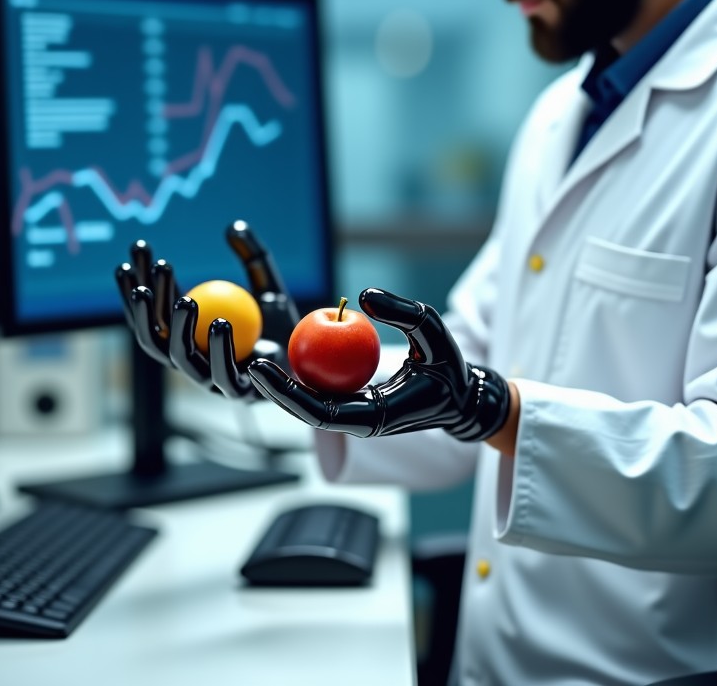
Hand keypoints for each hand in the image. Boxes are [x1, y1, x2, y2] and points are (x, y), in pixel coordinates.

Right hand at [114, 220, 298, 400]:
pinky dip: (218, 349)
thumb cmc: (280, 322)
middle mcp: (189, 357)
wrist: (310, 358)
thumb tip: (234, 227)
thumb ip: (252, 258)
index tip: (140, 246)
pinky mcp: (234, 391)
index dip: (141, 276)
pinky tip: (220, 324)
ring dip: (178, 328)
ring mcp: (208, 377)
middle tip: (156, 270)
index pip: (154, 304)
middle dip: (146, 303)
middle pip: (154, 332)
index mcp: (186, 332)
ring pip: (179, 357)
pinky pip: (221, 372)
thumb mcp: (267, 284)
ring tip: (186, 301)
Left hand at [247, 287, 509, 440]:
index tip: (263, 372)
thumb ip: (400, 311)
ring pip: (314, 405)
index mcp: (377, 417)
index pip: (321, 413)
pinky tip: (290, 353)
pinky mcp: (361, 405)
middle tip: (252, 366)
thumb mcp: (431, 328)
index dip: (287, 395)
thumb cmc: (450, 365)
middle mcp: (362, 421)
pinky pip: (328, 392)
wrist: (464, 397)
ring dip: (287, 387)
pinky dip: (309, 376)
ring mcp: (360, 416)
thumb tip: (363, 294)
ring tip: (260, 362)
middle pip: (308, 413)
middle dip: (276, 394)